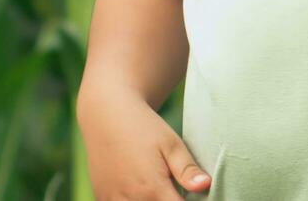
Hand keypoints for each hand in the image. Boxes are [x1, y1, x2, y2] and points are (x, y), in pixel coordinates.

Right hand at [77, 88, 211, 198]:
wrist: (106, 114)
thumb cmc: (143, 127)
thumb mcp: (171, 144)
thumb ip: (187, 170)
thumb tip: (206, 185)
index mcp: (153, 189)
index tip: (188, 193)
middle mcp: (131, 200)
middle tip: (173, 186)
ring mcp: (112, 200)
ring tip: (157, 186)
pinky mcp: (101, 197)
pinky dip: (133, 200)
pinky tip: (138, 188)